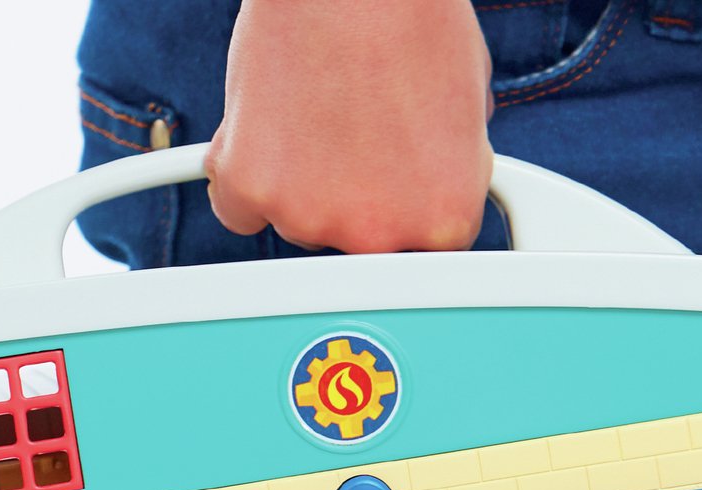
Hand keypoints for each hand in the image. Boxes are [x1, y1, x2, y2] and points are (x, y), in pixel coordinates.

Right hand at [206, 0, 493, 253]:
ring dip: (301, 185)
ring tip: (315, 109)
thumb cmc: (409, 16)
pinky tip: (264, 131)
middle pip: (358, 248)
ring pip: (299, 225)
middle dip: (356, 202)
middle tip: (353, 137)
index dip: (410, 214)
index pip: (426, 254)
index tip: (399, 193)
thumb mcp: (463, 106)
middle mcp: (376, 233)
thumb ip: (444, 169)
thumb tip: (427, 183)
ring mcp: (308, 217)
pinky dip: (245, 181)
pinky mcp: (249, 190)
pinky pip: (239, 210)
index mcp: (442, 219)